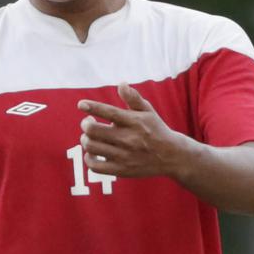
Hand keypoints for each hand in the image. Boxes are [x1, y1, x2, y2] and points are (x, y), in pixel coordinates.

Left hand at [77, 83, 193, 179]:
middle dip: (86, 124)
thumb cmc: (155, 129)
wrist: (172, 156)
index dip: (93, 107)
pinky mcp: (121, 170)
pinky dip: (88, 158)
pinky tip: (92, 152)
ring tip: (89, 136)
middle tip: (88, 122)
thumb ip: (133, 98)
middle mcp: (129, 139)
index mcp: (134, 122)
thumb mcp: (148, 111)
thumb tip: (121, 84)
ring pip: (91, 147)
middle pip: (94, 131)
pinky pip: (95, 166)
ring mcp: (124, 156)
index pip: (110, 112)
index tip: (81, 104)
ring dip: (85, 140)